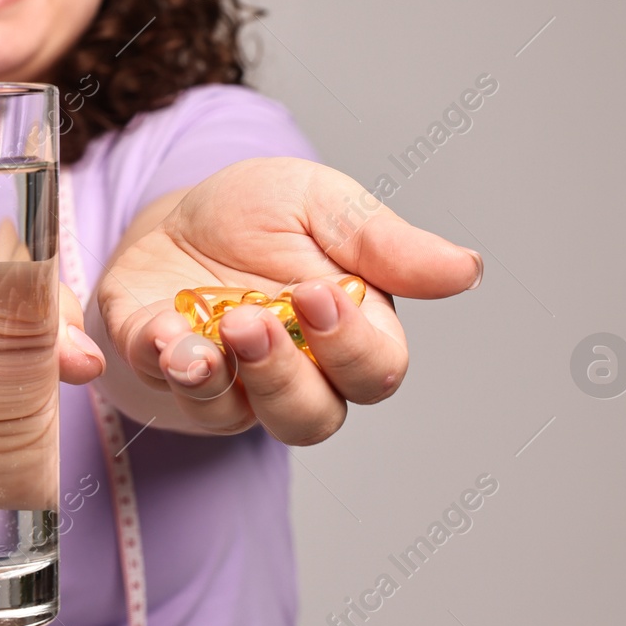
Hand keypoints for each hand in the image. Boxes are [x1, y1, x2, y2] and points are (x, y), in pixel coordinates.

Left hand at [97, 157, 481, 443]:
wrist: (178, 209)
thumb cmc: (262, 213)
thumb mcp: (322, 204)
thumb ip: (384, 243)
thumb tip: (466, 269)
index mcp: (350, 332)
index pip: (375, 371)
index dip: (351, 346)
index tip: (318, 293)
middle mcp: (296, 374)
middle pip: (311, 416)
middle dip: (282, 375)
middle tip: (253, 321)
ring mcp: (228, 384)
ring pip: (237, 421)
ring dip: (219, 383)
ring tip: (201, 338)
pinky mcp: (163, 373)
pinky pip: (167, 393)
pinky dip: (162, 364)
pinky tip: (159, 331)